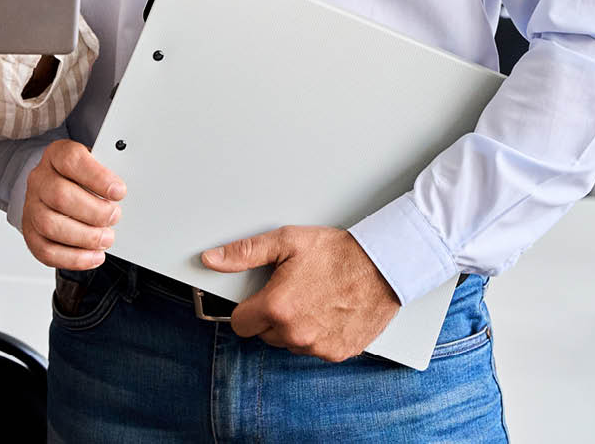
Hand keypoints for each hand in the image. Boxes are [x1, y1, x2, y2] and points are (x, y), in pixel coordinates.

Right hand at [22, 139, 126, 270]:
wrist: (55, 186)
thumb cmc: (79, 177)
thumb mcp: (94, 165)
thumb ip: (106, 175)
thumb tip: (120, 192)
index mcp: (56, 155)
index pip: (71, 160)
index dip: (97, 177)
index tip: (119, 191)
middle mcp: (40, 179)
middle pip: (59, 195)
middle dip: (93, 212)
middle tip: (114, 217)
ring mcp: (32, 206)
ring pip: (50, 225)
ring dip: (84, 237)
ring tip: (106, 238)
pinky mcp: (31, 232)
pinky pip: (46, 251)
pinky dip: (73, 258)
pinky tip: (93, 256)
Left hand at [201, 226, 399, 360]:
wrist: (381, 266)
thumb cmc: (336, 252)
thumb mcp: (286, 241)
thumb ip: (244, 252)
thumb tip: (212, 258)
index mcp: (277, 307)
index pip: (239, 323)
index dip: (246, 307)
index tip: (256, 296)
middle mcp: (295, 333)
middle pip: (264, 333)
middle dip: (270, 314)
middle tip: (289, 289)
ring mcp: (317, 347)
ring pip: (288, 343)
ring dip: (293, 326)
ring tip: (310, 297)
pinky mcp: (337, 353)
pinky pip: (314, 349)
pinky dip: (316, 334)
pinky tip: (325, 310)